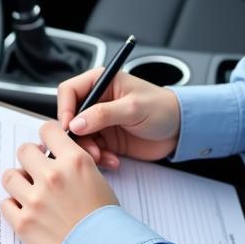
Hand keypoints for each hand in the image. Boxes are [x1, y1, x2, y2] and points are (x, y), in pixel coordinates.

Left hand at [0, 120, 118, 243]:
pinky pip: (5, 204)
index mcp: (74, 161)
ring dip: (18, 183)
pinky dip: (13, 207)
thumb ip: (75, 166)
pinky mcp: (23, 223)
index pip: (48, 131)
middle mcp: (52, 176)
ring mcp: (35, 199)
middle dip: (30, 160)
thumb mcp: (97, 181)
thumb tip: (58, 160)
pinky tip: (26, 211)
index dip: (46, 137)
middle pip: (24, 150)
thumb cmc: (106, 222)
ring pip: (10, 176)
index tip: (46, 145)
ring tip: (29, 192)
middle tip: (36, 170)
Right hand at [57, 67, 181, 169]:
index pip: (69, 90)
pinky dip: (99, 158)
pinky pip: (92, 150)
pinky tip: (113, 161)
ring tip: (102, 157)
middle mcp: (97, 101)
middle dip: (76, 136)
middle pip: (70, 117)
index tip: (69, 127)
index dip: (65, 108)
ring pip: (79, 137)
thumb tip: (76, 123)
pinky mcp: (106, 139)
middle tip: (88, 149)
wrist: (180, 131)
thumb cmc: (162, 109)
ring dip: (87, 150)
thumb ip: (103, 114)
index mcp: (101, 82)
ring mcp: (100, 121)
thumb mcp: (133, 108)